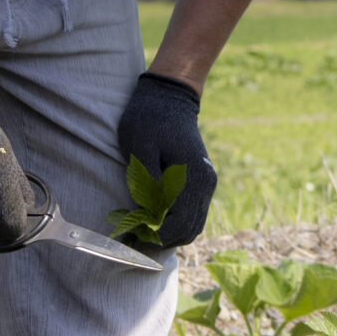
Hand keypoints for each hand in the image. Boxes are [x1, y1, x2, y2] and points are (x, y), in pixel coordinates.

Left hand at [116, 73, 214, 247]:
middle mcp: (206, 185)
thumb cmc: (149, 119)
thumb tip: (148, 218)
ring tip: (139, 230)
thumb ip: (147, 185)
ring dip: (168, 234)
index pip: (179, 225)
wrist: (169, 96)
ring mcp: (205, 184)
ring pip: (192, 226)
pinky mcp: (200, 182)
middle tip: (132, 238)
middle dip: (161, 240)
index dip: (154, 237)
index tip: (130, 237)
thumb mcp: (140, 149)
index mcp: (194, 179)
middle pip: (189, 231)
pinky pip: (190, 214)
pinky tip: (151, 218)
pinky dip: (173, 223)